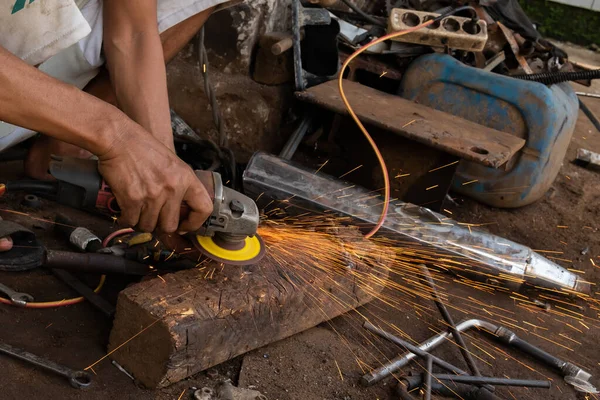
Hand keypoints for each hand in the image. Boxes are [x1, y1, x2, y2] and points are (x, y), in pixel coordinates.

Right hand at [97, 121, 212, 232]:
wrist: (118, 139)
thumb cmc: (143, 148)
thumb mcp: (172, 163)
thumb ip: (179, 184)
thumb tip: (180, 209)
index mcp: (186, 178)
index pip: (204, 208)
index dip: (194, 223)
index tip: (184, 226)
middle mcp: (172, 188)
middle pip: (170, 225)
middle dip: (160, 226)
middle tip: (153, 220)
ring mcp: (153, 195)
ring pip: (149, 226)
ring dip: (142, 223)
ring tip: (137, 213)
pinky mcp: (133, 199)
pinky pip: (131, 221)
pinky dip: (126, 220)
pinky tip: (125, 212)